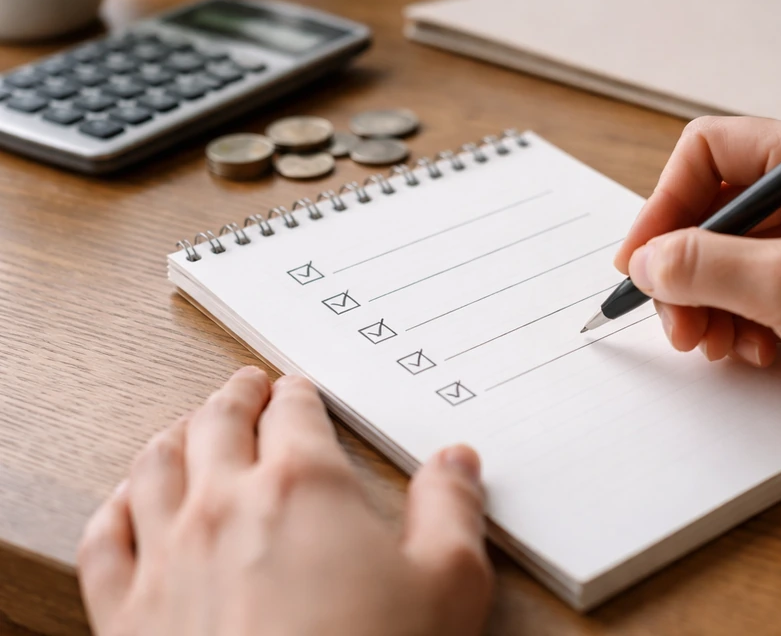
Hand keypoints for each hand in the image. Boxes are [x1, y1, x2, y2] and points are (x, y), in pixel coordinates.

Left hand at [78, 367, 491, 635]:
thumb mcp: (448, 583)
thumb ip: (454, 509)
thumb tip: (458, 463)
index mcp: (303, 485)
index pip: (295, 412)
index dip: (299, 394)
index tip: (299, 391)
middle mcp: (224, 504)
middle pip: (218, 423)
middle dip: (235, 397)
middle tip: (245, 386)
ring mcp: (166, 555)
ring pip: (155, 466)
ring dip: (173, 435)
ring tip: (185, 426)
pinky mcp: (126, 613)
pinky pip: (104, 540)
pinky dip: (114, 508)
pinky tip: (124, 502)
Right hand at [615, 117, 780, 471]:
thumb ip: (706, 266)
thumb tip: (648, 260)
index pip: (711, 153)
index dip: (664, 204)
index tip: (639, 260)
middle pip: (719, 210)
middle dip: (686, 268)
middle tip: (674, 320)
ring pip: (737, 254)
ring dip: (711, 300)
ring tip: (712, 345)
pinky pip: (767, 288)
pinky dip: (746, 318)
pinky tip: (754, 352)